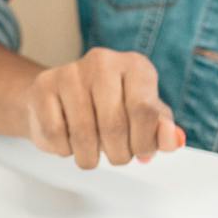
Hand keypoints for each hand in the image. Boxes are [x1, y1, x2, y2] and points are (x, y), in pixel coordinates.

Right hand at [20, 47, 182, 167]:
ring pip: (83, 135)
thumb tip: (174, 139)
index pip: (145, 112)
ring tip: (93, 151)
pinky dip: (65, 149)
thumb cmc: (111, 109)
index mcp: (135, 66)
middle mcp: (104, 62)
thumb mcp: (144, 118)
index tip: (140, 151)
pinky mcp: (44, 86)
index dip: (143, 143)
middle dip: (118, 154)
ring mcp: (71, 72)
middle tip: (116, 154)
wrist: (62, 100)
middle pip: (114, 127)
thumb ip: (162, 131)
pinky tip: (70, 140)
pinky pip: (56, 134)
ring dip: (90, 156)